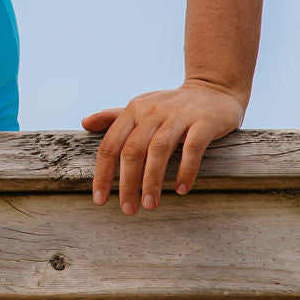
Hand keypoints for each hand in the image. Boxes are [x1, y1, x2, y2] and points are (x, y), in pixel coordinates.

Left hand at [82, 79, 245, 214]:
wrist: (214, 89)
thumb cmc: (173, 106)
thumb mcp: (142, 107)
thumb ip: (114, 117)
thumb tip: (84, 123)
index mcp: (134, 110)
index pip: (111, 144)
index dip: (103, 173)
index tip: (99, 200)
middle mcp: (153, 111)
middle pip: (133, 150)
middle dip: (127, 183)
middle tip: (128, 210)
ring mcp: (179, 115)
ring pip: (159, 150)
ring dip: (152, 181)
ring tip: (150, 205)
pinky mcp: (204, 122)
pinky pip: (192, 148)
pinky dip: (185, 171)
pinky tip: (180, 190)